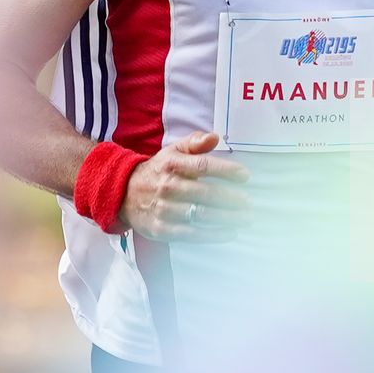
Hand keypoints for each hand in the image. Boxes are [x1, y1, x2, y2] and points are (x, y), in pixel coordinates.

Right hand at [119, 132, 250, 241]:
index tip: (245, 176)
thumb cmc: (157, 171)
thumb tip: (215, 137)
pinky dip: (213, 235)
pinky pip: (191, 234)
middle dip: (232, 199)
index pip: (203, 166)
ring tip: (245, 218)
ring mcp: (164, 210)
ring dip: (227, 218)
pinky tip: (230, 232)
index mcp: (172, 164)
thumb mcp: (173, 151)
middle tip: (249, 202)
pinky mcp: (161, 230)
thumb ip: (195, 142)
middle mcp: (168, 187)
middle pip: (206, 193)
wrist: (123, 193)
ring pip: (201, 215)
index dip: (226, 171)